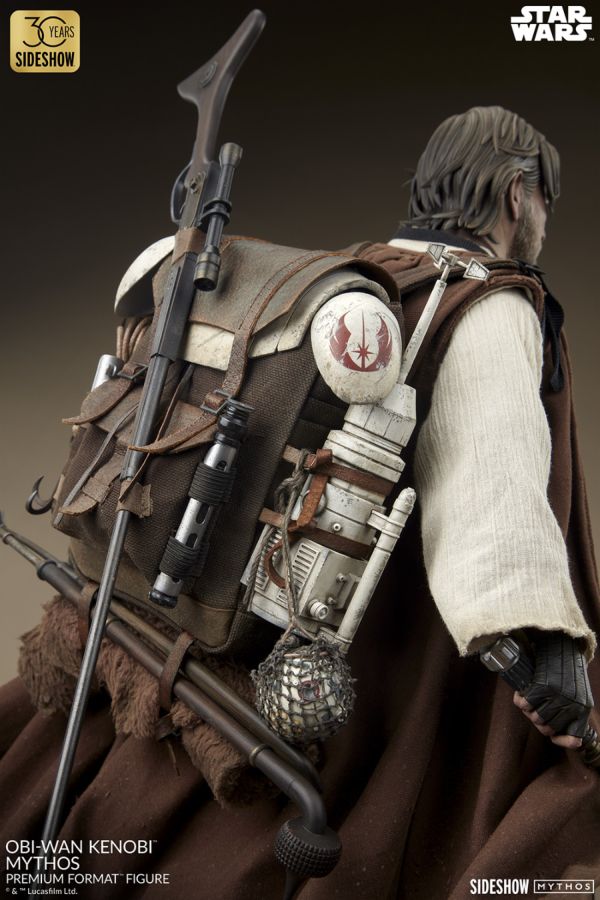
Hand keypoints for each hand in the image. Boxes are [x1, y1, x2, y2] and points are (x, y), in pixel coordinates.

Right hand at [513, 630, 592, 749]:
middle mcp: (573, 705)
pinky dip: (520, 701)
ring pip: (535, 718)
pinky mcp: (544, 687)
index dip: (561, 740)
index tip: (553, 736)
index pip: (574, 737)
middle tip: (533, 707)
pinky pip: (526, 704)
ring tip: (526, 699)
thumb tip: (551, 730)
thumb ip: (568, 707)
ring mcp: (558, 697)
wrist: (561, 641)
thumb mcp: (576, 689)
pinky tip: (520, 694)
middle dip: (537, 720)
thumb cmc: (565, 666)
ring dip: (527, 710)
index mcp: (584, 708)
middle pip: (548, 728)